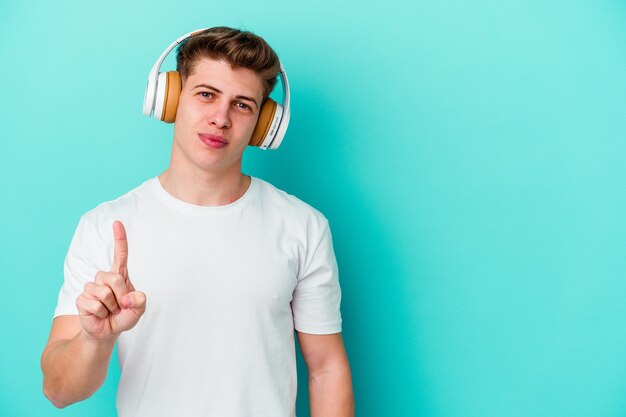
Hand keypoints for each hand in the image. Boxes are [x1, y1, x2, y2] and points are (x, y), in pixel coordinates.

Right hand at [77, 221, 146, 341]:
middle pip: (114, 278)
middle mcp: (104, 278)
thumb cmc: (123, 316)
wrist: (107, 332)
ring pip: (104, 292)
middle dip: (121, 295)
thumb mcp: (138, 310)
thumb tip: (128, 297)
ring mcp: (91, 288)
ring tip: (110, 311)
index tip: (117, 223)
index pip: (120, 254)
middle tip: (120, 306)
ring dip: (111, 306)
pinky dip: (101, 313)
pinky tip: (100, 315)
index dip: (119, 239)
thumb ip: (140, 302)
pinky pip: (94, 304)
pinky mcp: (81, 299)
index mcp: (120, 276)